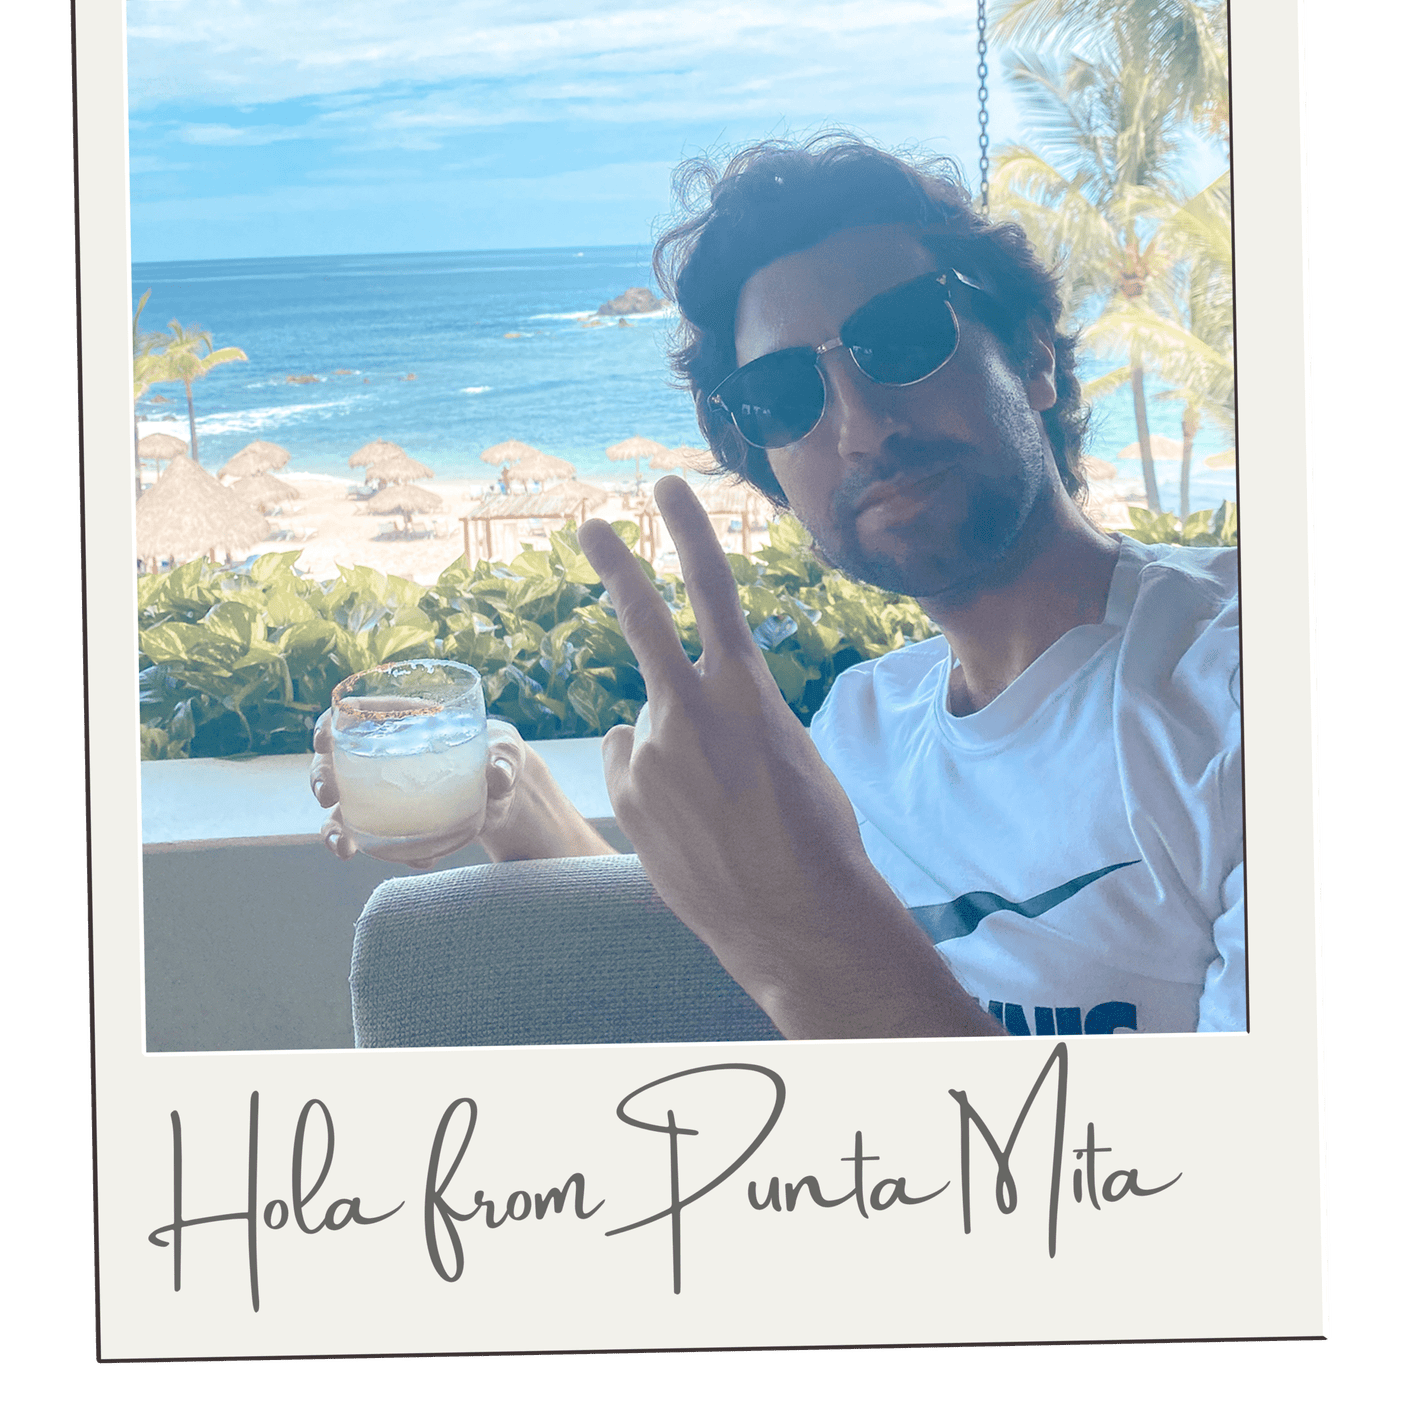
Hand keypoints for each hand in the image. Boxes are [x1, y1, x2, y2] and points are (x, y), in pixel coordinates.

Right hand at [311, 709, 526, 868]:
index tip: (325, 738)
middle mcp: (380, 759)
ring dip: (332, 829)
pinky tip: (420, 861)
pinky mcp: (394, 827)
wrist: (504, 796)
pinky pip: (378, 843)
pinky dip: (392, 856)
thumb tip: (499, 774)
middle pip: (332, 763)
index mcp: (401, 724)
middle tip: (329, 796)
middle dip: (321, 778)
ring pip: (341, 811)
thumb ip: (504, 757)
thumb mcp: (505, 750)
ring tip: (342, 848)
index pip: (352, 716)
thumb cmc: (498, 755)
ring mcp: (382, 796)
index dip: (329, 725)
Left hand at [578, 477, 1000, 1038]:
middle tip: (590, 525)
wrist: (798, 917)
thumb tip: (643, 723)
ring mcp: (650, 756)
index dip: (688, 532)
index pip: (713, 589)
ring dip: (672, 755)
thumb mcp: (786, 755)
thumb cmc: (814, 834)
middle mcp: (689, 711)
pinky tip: (691, 828)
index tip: (665, 487)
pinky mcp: (627, 799)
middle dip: (616, 565)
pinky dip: (654, 789)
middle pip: (642, 620)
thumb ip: (723, 723)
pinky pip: (633, 772)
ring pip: (646, 733)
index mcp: (746, 690)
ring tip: (718, 812)